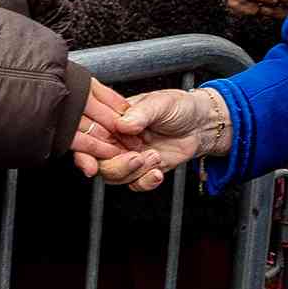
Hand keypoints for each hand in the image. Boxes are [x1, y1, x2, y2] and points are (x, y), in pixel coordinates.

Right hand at [97, 87, 231, 190]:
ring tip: (155, 157)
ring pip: (115, 176)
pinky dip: (146, 181)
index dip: (86, 150)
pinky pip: (135, 184)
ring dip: (135, 172)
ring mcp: (128, 156)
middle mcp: (116, 139)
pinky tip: (158, 171)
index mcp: (113, 119)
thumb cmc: (179, 107)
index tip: (95, 161)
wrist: (201, 125)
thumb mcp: (160, 103)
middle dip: (117, 165)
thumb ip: (141, 113)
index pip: (90, 136)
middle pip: (99, 161)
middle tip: (138, 156)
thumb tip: (123, 123)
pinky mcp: (142, 170)